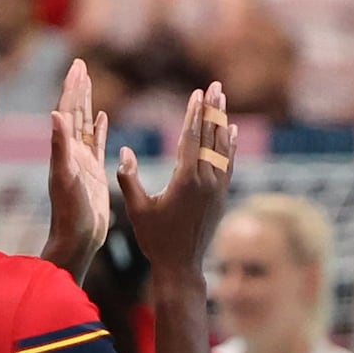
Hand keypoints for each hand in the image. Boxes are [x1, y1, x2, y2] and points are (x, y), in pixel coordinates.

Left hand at [43, 57, 110, 267]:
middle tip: (81, 65)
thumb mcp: (66, 178)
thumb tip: (55, 114)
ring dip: (87, 103)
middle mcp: (71, 153)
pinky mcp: (94, 173)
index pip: (68, 112)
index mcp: (65, 150)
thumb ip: (60, 147)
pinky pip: (97, 144)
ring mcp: (83, 162)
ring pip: (86, 125)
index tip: (78, 66)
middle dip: (78, 88)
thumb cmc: (70, 214)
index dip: (72, 89)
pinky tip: (104, 117)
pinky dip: (100, 128)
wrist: (77, 239)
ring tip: (89, 82)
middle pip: (75, 113)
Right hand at [114, 79, 238, 276]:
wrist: (182, 266)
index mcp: (186, 180)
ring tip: (223, 101)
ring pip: (222, 148)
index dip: (195, 114)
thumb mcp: (137, 209)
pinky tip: (230, 132)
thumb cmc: (155, 239)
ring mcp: (217, 189)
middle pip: (211, 137)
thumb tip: (123, 151)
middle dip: (213, 110)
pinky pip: (228, 164)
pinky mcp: (222, 196)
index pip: (192, 138)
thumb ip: (128, 178)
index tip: (198, 93)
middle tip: (216, 86)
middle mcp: (207, 181)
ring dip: (221, 123)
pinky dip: (230, 146)